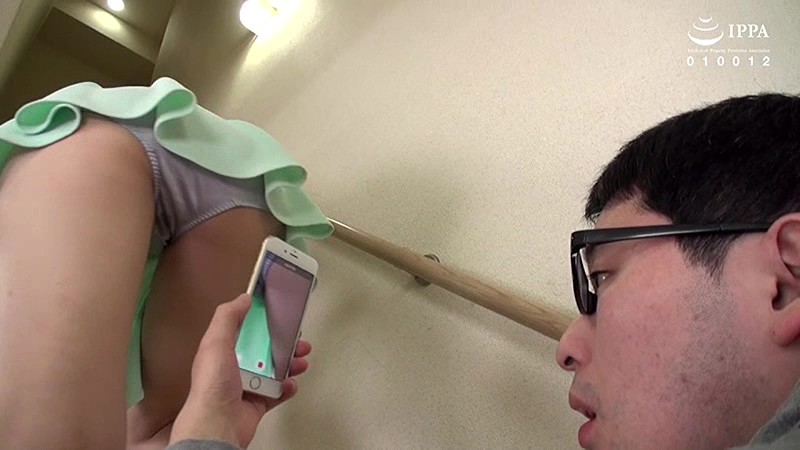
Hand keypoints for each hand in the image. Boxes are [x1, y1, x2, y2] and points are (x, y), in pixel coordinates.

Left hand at [169, 294, 311, 448]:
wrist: (219, 425)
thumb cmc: (213, 386)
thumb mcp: (216, 342)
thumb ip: (228, 317)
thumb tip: (243, 298)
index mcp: (222, 350)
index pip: (243, 329)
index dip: (261, 320)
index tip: (277, 313)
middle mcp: (234, 367)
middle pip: (264, 349)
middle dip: (283, 343)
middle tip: (297, 339)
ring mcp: (247, 386)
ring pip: (274, 369)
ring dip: (290, 364)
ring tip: (300, 361)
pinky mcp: (258, 403)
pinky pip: (278, 392)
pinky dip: (287, 387)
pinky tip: (291, 383)